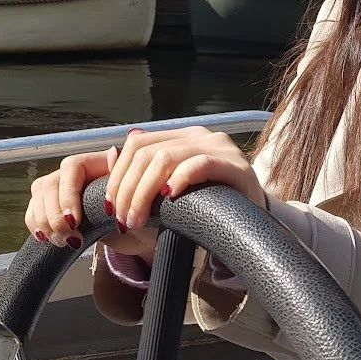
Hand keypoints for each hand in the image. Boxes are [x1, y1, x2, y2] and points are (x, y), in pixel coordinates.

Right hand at [25, 143, 156, 259]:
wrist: (140, 234)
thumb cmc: (142, 212)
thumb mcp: (141, 196)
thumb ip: (129, 175)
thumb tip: (118, 151)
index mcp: (98, 163)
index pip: (71, 167)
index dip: (67, 194)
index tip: (73, 220)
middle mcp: (77, 173)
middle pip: (49, 184)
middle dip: (54, 215)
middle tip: (69, 237)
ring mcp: (64, 189)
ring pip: (39, 196)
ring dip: (45, 222)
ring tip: (63, 242)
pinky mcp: (55, 208)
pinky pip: (33, 211)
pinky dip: (36, 225)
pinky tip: (47, 238)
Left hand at [108, 126, 265, 234]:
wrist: (251, 224)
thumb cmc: (207, 208)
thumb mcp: (170, 191)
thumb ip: (143, 174)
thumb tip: (109, 155)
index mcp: (182, 137)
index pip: (138, 143)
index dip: (117, 174)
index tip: (109, 206)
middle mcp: (200, 135)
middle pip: (147, 152)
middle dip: (127, 189)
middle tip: (122, 221)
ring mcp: (219, 147)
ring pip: (166, 158)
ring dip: (143, 193)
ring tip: (137, 220)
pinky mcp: (235, 165)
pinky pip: (200, 164)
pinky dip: (179, 180)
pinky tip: (168, 199)